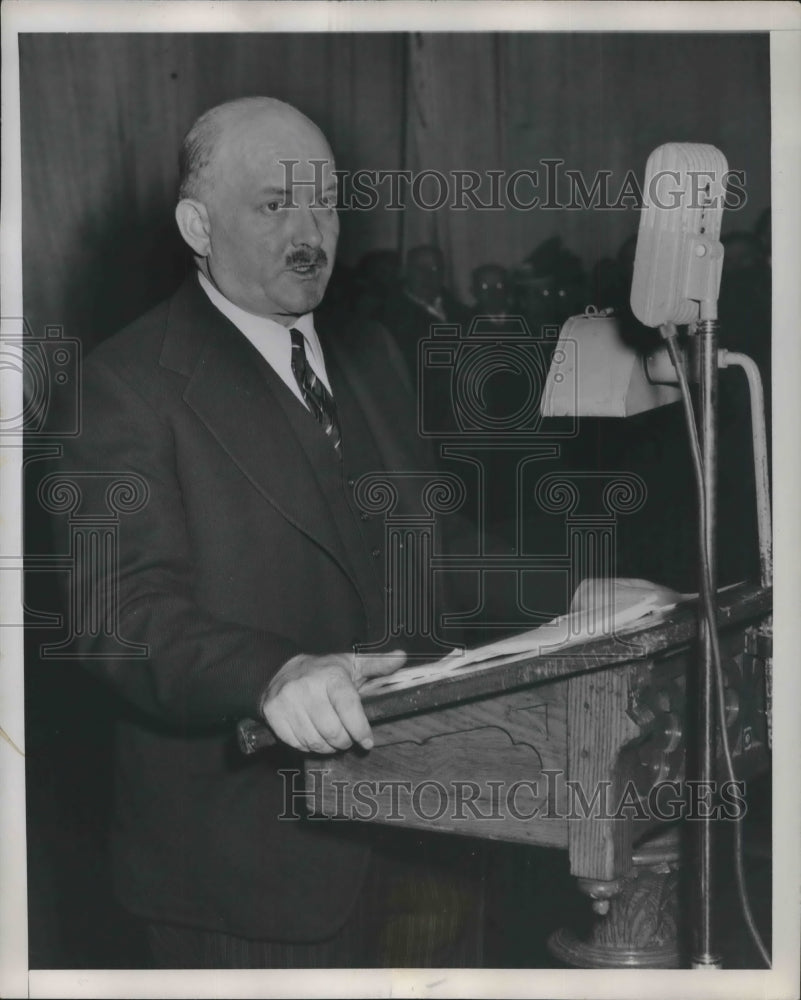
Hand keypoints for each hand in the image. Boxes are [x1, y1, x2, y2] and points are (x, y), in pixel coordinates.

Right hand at [261, 649, 406, 753]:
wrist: (281, 670)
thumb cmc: (323, 671)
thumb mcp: (351, 664)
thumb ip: (378, 664)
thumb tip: (402, 657)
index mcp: (331, 675)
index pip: (348, 708)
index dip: (360, 729)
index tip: (367, 741)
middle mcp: (308, 687)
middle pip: (333, 731)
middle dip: (344, 741)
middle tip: (347, 738)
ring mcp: (288, 701)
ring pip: (315, 741)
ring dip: (327, 747)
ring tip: (331, 738)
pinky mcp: (273, 713)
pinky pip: (297, 743)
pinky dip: (308, 746)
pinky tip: (313, 735)